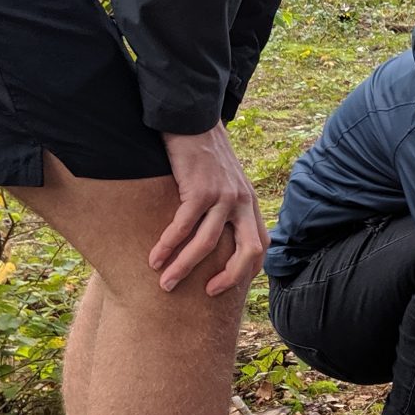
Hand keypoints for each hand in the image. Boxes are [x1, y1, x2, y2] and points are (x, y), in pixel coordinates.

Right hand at [150, 125, 266, 294]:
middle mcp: (243, 202)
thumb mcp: (227, 183)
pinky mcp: (200, 189)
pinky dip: (168, 245)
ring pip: (207, 244)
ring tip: (166, 283)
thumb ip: (227, 208)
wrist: (193, 121)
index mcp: (250, 204)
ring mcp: (224, 196)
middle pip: (249, 251)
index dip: (248, 270)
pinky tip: (155, 258)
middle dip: (230, 278)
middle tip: (208, 294)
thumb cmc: (204, 156)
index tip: (228, 287)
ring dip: (184, 267)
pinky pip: (183, 226)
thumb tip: (215, 238)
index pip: (260, 246)